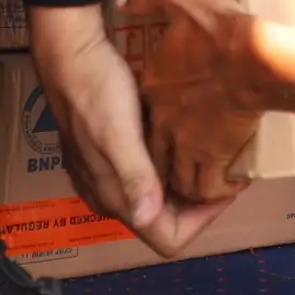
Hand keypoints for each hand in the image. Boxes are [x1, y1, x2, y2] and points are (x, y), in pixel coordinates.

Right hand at [27, 2, 234, 255]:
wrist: (69, 54)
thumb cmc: (96, 89)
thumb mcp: (119, 132)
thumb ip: (135, 176)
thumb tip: (148, 218)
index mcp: (115, 197)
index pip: (167, 240)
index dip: (201, 221)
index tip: (225, 189)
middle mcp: (110, 194)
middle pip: (164, 221)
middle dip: (198, 203)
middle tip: (226, 170)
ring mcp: (106, 175)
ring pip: (157, 198)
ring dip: (185, 184)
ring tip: (212, 154)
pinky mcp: (108, 154)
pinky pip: (146, 175)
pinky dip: (169, 167)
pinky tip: (182, 141)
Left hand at [125, 0, 267, 203]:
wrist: (256, 58)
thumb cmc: (222, 30)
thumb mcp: (182, 1)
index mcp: (154, 90)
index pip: (141, 119)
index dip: (156, 127)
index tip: (176, 126)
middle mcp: (164, 123)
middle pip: (155, 158)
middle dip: (168, 166)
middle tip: (189, 162)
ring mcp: (188, 143)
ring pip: (179, 179)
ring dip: (192, 182)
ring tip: (210, 174)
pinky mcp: (216, 156)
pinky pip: (209, 187)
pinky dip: (218, 189)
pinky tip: (232, 178)